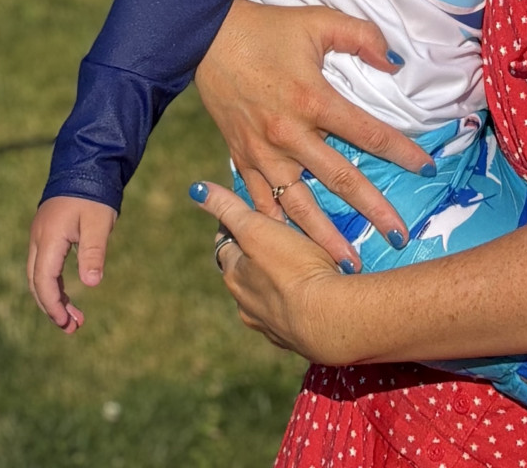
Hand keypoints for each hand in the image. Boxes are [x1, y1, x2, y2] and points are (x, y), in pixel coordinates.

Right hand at [27, 194, 117, 331]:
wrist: (87, 163)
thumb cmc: (94, 193)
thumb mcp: (99, 223)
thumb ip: (93, 252)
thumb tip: (91, 284)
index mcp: (49, 237)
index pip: (44, 281)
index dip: (53, 306)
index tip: (67, 324)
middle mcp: (38, 238)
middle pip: (37, 282)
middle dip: (52, 308)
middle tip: (72, 328)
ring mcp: (40, 235)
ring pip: (39, 275)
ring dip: (53, 298)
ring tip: (73, 318)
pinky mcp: (47, 233)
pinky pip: (44, 265)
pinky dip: (54, 283)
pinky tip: (67, 294)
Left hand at [191, 178, 359, 363]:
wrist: (328, 318)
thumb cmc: (293, 267)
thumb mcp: (258, 229)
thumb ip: (229, 210)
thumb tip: (197, 189)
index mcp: (235, 275)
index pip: (226, 243)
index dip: (236, 225)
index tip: (250, 211)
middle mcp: (245, 303)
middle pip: (244, 271)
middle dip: (255, 255)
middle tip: (278, 234)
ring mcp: (269, 324)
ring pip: (266, 295)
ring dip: (275, 281)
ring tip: (300, 263)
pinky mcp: (294, 338)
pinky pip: (290, 313)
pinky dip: (296, 301)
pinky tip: (313, 292)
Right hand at [194, 0, 430, 268]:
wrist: (207, 39)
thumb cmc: (269, 28)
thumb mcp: (320, 20)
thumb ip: (362, 37)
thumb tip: (394, 62)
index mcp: (313, 99)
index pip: (368, 133)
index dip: (401, 152)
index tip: (428, 169)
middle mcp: (289, 134)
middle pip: (340, 179)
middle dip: (373, 210)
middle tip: (399, 236)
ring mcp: (263, 152)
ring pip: (300, 204)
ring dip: (326, 235)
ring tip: (349, 264)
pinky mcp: (242, 159)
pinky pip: (262, 202)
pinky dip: (279, 227)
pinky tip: (293, 250)